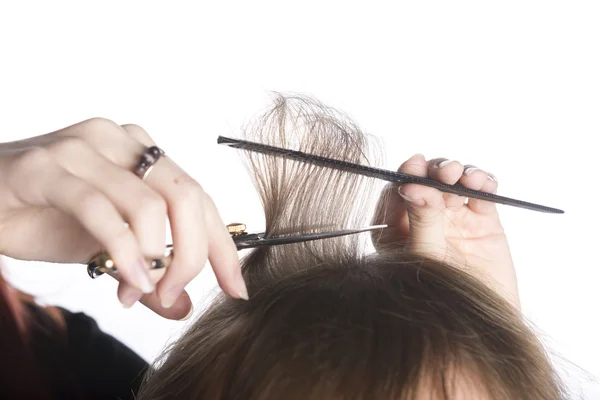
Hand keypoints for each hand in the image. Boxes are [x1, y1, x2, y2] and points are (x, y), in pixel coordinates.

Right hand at [0, 118, 246, 318]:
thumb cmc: (44, 216)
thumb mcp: (106, 250)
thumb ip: (146, 272)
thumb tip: (182, 307)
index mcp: (142, 153)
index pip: (200, 197)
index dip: (222, 245)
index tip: (237, 287)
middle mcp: (120, 140)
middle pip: (186, 197)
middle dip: (194, 254)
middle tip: (177, 292)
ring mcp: (84, 148)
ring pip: (150, 204)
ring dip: (155, 258)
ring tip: (141, 288)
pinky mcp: (47, 165)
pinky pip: (101, 210)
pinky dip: (123, 250)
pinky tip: (126, 278)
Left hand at [372, 154, 519, 308]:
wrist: (483, 323)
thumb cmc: (443, 296)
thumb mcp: (427, 256)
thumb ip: (422, 220)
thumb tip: (410, 185)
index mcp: (398, 230)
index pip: (396, 194)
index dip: (405, 175)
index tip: (413, 164)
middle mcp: (423, 220)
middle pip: (426, 181)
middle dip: (435, 171)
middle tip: (445, 172)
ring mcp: (453, 219)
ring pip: (453, 183)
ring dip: (459, 172)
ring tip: (463, 176)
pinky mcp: (482, 221)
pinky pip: (482, 194)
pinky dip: (484, 182)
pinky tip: (483, 183)